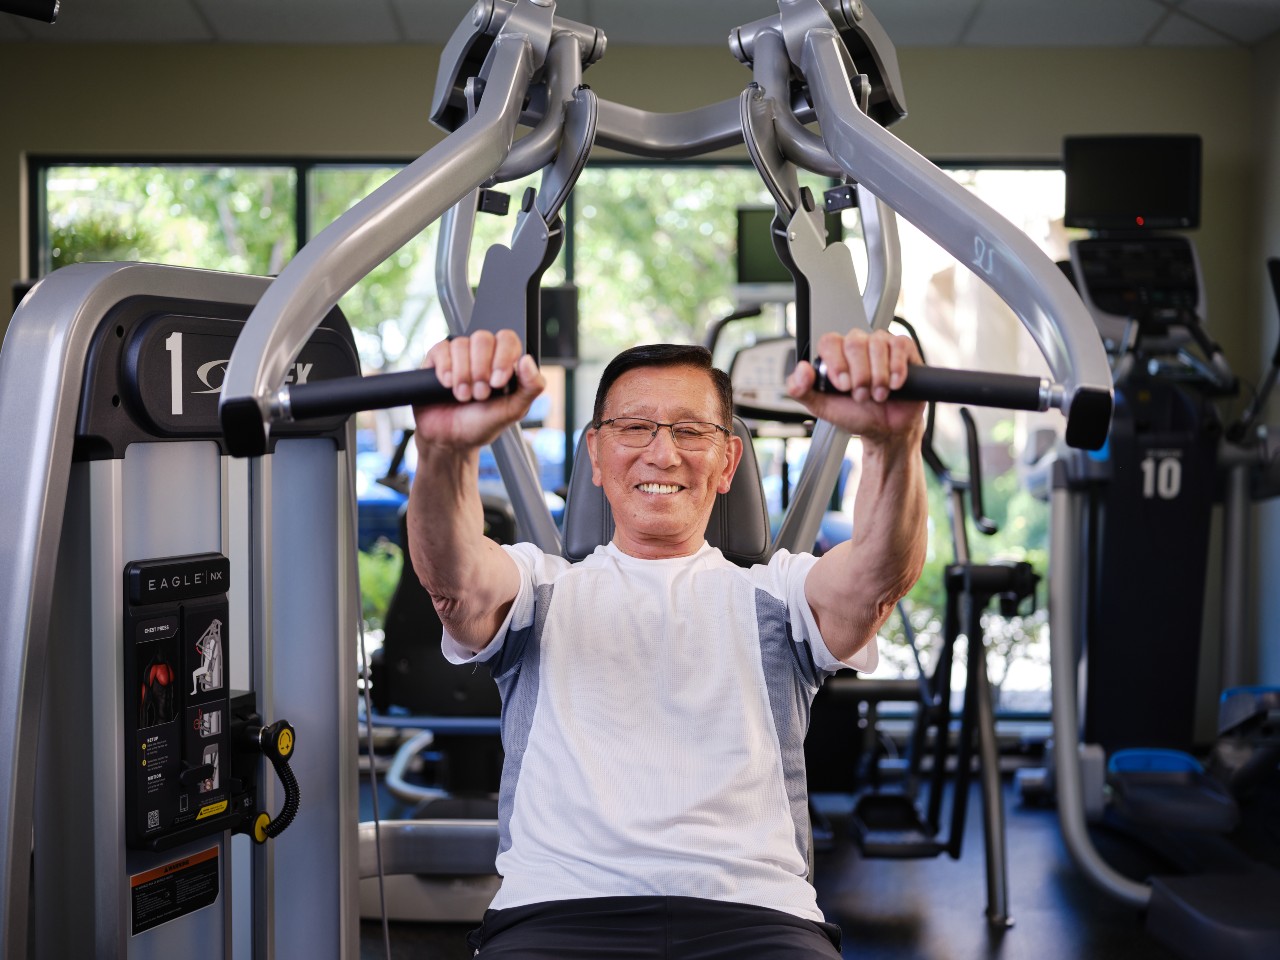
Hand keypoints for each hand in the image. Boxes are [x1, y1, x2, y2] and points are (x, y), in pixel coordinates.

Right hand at [413, 329, 544, 449]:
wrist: (449, 440)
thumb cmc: (481, 424)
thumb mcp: (513, 411)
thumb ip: (530, 387)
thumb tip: (528, 360)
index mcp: (503, 362)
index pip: (507, 339)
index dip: (503, 358)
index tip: (498, 383)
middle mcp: (481, 354)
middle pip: (483, 339)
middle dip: (481, 370)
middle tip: (480, 394)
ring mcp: (458, 355)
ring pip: (461, 344)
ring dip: (463, 375)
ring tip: (463, 396)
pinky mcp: (437, 359)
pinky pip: (441, 350)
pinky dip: (446, 369)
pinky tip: (447, 386)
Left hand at [786, 329, 924, 446]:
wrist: (886, 430)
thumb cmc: (855, 415)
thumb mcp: (822, 407)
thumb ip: (801, 390)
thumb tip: (801, 369)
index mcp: (835, 354)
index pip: (829, 342)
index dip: (836, 363)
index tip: (843, 386)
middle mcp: (857, 345)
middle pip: (854, 342)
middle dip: (859, 375)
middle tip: (861, 395)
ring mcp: (881, 344)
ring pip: (877, 344)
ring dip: (878, 376)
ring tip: (878, 394)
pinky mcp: (903, 349)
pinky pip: (899, 346)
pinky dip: (897, 368)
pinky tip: (895, 385)